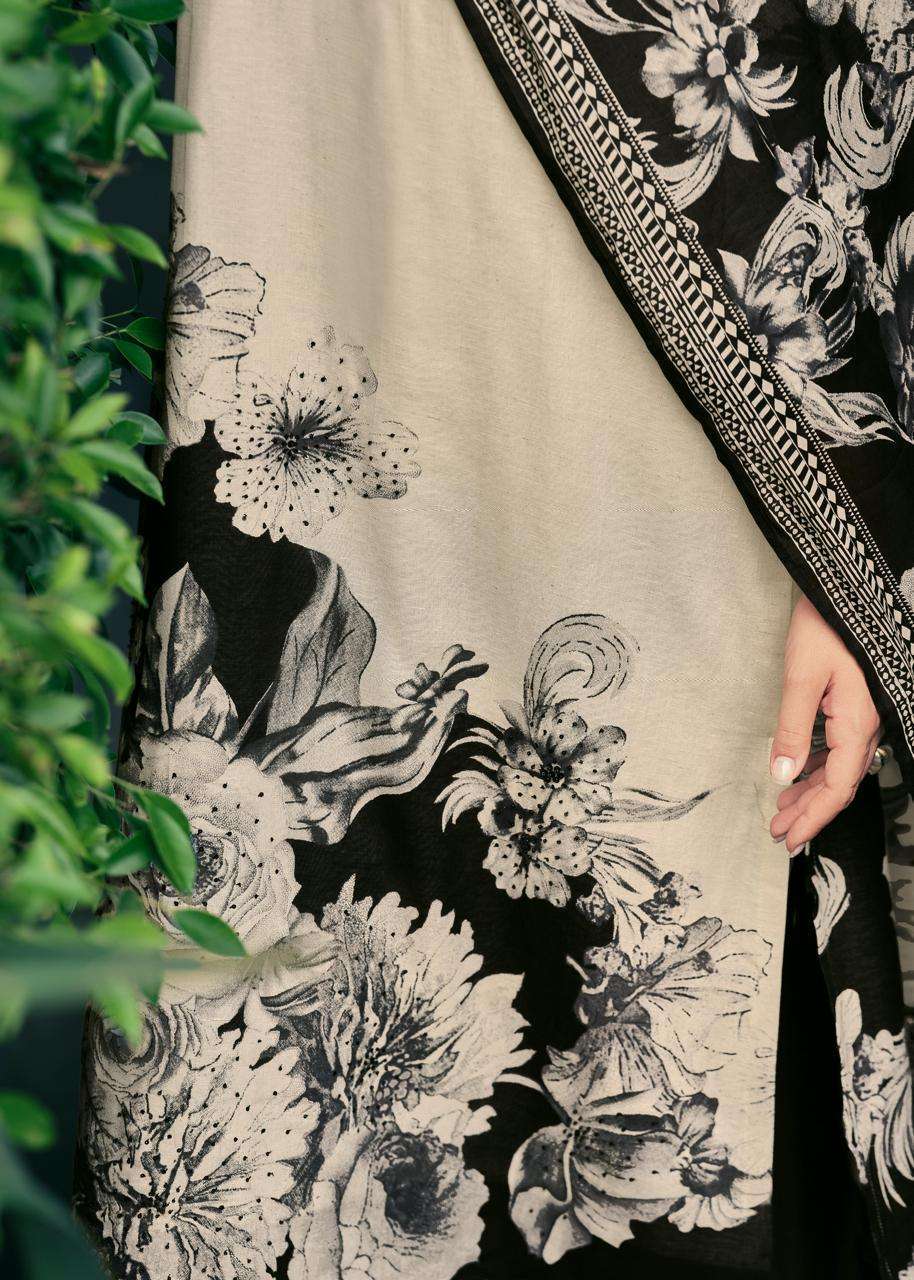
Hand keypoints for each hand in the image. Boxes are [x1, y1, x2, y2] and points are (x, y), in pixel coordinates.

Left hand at [769, 594, 880, 853]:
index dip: (813, 818)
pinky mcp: (851, 706)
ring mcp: (861, 717)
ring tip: (781, 811)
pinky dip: (816, 768)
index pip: (837, 789)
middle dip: (808, 812)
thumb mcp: (801, 679)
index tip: (789, 839)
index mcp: (857, 725)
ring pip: (838, 769)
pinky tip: (797, 776)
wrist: (841, 592)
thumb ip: (792, 729)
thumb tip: (782, 774)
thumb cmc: (825, 628)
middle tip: (779, 834)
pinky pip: (837, 750)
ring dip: (810, 793)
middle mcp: (865, 727)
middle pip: (838, 785)